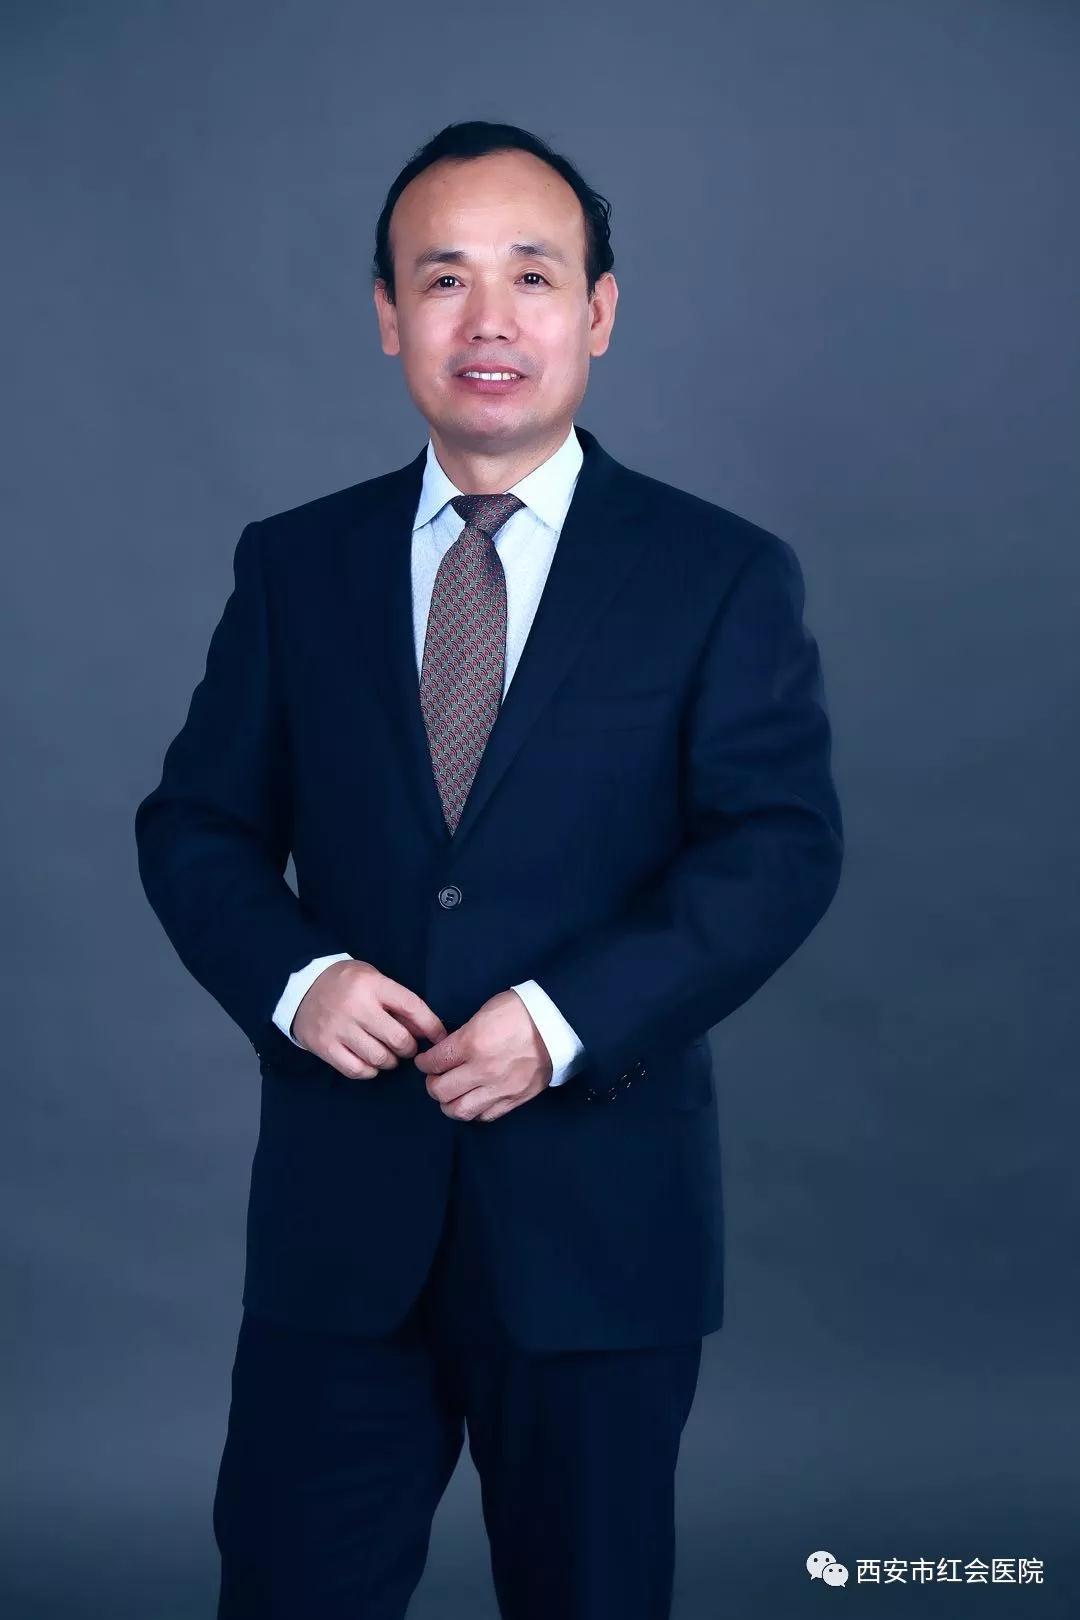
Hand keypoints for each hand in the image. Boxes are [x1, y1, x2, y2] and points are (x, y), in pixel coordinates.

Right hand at [292, 960, 446, 1079]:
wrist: (301, 986)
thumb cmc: (346, 983)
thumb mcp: (373, 979)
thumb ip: (398, 1002)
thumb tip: (426, 1031)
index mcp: (372, 984)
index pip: (412, 1007)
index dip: (431, 1026)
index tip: (440, 1037)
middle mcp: (356, 1006)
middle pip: (399, 1039)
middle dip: (409, 1048)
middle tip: (406, 1047)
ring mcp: (338, 1028)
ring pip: (380, 1058)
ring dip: (391, 1061)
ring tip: (388, 1054)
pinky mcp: (324, 1046)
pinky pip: (357, 1070)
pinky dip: (370, 1071)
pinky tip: (370, 1062)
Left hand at [413, 989, 552, 1121]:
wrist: (559, 1024)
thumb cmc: (521, 1010)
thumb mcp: (484, 1013)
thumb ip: (463, 1035)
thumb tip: (447, 1050)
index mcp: (472, 1043)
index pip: (433, 1063)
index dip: (424, 1063)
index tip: (425, 1061)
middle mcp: (483, 1070)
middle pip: (441, 1091)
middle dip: (432, 1084)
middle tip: (436, 1077)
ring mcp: (500, 1088)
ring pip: (460, 1111)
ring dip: (450, 1103)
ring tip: (452, 1094)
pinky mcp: (515, 1099)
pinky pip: (485, 1116)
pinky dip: (474, 1111)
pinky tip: (474, 1100)